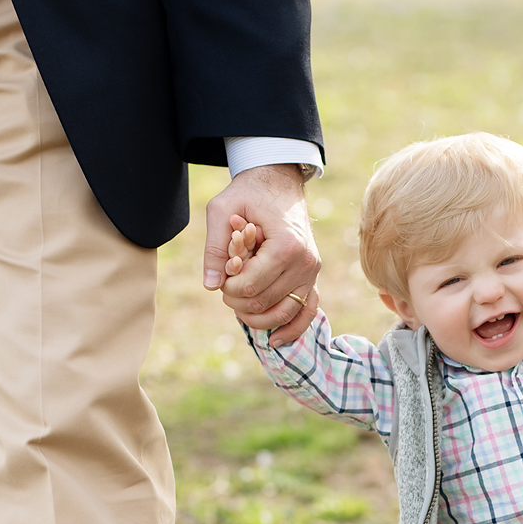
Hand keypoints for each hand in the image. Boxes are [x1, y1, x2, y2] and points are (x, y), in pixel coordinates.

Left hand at [204, 162, 320, 346]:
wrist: (279, 181)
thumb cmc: (249, 193)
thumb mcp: (222, 210)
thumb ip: (214, 248)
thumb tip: (210, 284)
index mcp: (286, 245)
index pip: (250, 287)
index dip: (228, 288)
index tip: (222, 272)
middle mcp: (305, 262)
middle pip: (264, 303)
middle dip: (238, 300)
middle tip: (226, 285)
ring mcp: (312, 272)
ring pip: (284, 313)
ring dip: (257, 317)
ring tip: (238, 308)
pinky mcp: (312, 277)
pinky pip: (307, 312)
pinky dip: (292, 329)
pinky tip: (275, 341)